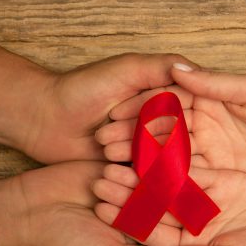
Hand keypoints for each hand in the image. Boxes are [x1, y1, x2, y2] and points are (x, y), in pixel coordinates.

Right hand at [10, 161, 185, 245]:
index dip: (188, 229)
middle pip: (169, 208)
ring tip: (172, 171)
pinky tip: (156, 150)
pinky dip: (145, 158)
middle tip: (194, 190)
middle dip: (175, 200)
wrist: (27, 211)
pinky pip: (140, 163)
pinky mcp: (118, 169)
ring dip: (158, 178)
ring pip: (157, 183)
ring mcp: (130, 193)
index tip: (205, 219)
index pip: (174, 238)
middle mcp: (140, 220)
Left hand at [22, 53, 196, 162]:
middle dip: (146, 132)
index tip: (142, 105)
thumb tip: (200, 72)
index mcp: (165, 96)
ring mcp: (149, 148)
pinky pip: (147, 177)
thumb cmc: (81, 88)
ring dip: (134, 152)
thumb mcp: (125, 69)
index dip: (168, 108)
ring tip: (103, 142)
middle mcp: (162, 123)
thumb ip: (162, 68)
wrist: (44, 119)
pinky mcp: (134, 170)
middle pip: (177, 135)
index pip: (186, 107)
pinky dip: (133, 174)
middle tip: (112, 121)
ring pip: (162, 159)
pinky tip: (114, 167)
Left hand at [91, 164, 245, 245]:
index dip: (127, 220)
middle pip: (153, 204)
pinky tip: (150, 140)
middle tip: (100, 176)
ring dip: (143, 169)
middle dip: (127, 191)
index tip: (102, 209)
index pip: (152, 232)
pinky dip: (172, 153)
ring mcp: (203, 198)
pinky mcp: (218, 177)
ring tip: (117, 155)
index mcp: (190, 245)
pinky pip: (192, 163)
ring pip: (167, 181)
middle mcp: (191, 221)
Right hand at [96, 64, 245, 179]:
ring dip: (141, 159)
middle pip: (161, 129)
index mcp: (208, 97)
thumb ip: (213, 82)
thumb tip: (175, 68)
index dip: (139, 107)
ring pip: (168, 154)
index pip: (166, 101)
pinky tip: (141, 184)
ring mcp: (208, 148)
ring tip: (114, 165)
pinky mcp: (216, 171)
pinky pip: (185, 176)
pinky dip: (164, 180)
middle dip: (132, 136)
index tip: (113, 114)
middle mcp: (202, 122)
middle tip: (104, 144)